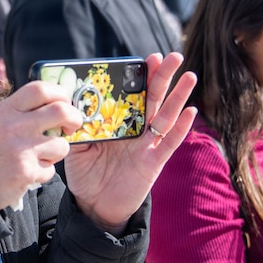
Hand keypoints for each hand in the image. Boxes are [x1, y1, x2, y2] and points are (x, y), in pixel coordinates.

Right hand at [0, 81, 83, 210]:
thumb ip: (3, 108)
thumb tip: (26, 101)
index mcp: (6, 111)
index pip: (40, 89)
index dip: (59, 93)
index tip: (64, 101)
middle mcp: (15, 127)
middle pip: (61, 111)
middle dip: (74, 118)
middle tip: (72, 126)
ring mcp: (22, 150)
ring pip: (61, 146)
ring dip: (56, 152)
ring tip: (41, 156)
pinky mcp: (26, 172)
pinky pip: (50, 170)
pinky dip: (42, 173)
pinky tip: (28, 174)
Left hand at [63, 52, 197, 234]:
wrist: (94, 205)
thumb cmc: (86, 174)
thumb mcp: (76, 148)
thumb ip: (77, 128)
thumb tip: (71, 107)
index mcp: (118, 122)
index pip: (131, 94)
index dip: (139, 77)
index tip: (145, 59)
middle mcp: (136, 129)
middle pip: (152, 98)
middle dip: (163, 77)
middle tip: (173, 56)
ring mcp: (147, 145)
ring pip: (165, 116)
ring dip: (178, 96)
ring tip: (190, 75)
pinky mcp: (153, 162)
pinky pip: (169, 143)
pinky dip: (181, 128)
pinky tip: (190, 112)